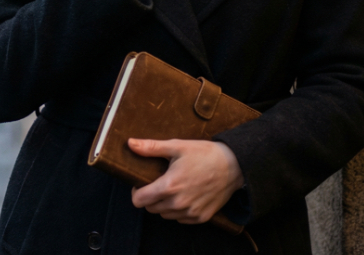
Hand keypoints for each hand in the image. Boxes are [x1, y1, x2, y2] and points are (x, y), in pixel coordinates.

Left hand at [128, 139, 243, 223]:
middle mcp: (178, 203)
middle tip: (158, 184)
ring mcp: (190, 212)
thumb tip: (130, 144)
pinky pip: (180, 219)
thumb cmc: (204, 154)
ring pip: (165, 215)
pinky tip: (185, 196)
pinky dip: (178, 210)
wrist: (233, 165)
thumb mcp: (177, 146)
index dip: (136, 192)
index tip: (141, 184)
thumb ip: (151, 147)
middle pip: (150, 208)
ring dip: (164, 205)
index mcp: (169, 186)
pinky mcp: (200, 217)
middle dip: (150, 197)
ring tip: (173, 189)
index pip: (139, 200)